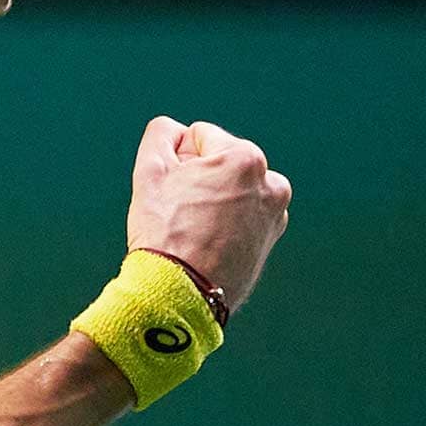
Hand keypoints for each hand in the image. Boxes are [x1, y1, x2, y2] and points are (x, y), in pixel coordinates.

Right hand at [125, 117, 290, 312]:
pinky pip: (242, 215)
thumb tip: (176, 130)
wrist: (181, 295)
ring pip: (231, 188)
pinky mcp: (271, 239)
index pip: (199, 137)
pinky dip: (226, 222)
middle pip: (219, 162)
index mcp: (246, 158)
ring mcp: (275, 213)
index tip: (172, 191)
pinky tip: (207, 243)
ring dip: (213, 198)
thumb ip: (161, 134)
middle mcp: (271, 183)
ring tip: (194, 230)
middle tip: (181, 212)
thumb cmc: (164, 232)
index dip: (177, 161)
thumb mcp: (150, 170)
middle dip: (199, 178)